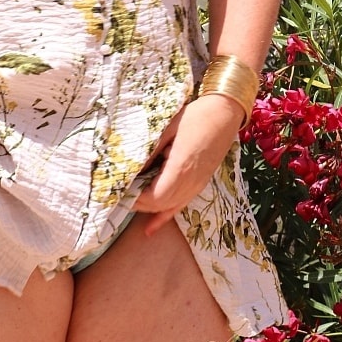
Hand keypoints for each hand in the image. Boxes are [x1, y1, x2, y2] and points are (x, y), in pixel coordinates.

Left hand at [133, 93, 243, 235]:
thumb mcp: (168, 128)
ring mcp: (197, 185)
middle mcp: (190, 182)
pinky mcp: (200, 183)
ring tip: (128, 202)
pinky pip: (181, 205)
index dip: (136, 198)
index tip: (119, 191)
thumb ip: (151, 149)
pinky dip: (164, 216)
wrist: (224, 113)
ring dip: (148, 208)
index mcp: (181, 168)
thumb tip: (131, 166)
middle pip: (160, 204)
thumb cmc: (195, 116)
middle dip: (137, 203)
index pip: (154, 196)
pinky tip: (150, 228)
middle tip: (117, 195)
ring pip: (169, 207)